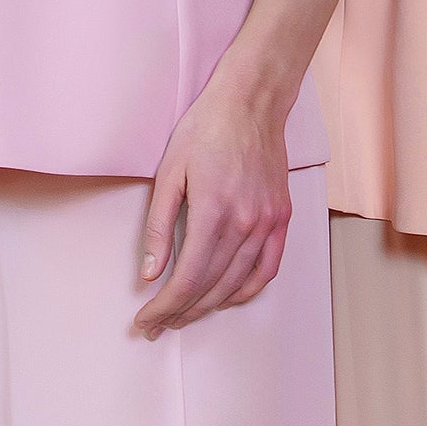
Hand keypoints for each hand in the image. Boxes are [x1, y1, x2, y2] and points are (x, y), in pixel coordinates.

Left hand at [134, 69, 292, 339]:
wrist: (251, 101)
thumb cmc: (205, 129)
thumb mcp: (169, 172)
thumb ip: (159, 226)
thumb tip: (151, 274)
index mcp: (213, 211)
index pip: (187, 278)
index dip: (164, 307)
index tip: (145, 321)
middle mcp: (245, 222)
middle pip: (210, 287)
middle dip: (181, 312)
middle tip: (158, 324)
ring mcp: (267, 221)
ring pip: (237, 284)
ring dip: (209, 307)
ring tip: (185, 316)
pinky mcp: (281, 217)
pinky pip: (268, 269)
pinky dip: (247, 291)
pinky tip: (227, 298)